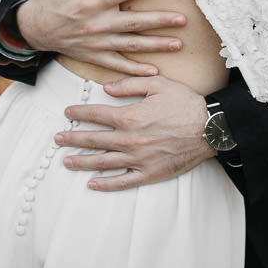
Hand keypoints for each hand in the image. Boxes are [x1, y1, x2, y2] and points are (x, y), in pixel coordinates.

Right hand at [15, 0, 186, 76]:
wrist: (33, 29)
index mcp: (90, 1)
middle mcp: (96, 23)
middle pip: (133, 22)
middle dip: (159, 21)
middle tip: (183, 19)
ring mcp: (96, 42)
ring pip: (131, 45)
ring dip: (156, 45)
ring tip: (178, 43)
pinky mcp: (94, 56)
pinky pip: (117, 65)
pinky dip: (135, 70)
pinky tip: (154, 71)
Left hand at [59, 75, 214, 190]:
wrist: (210, 128)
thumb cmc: (185, 104)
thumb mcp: (158, 84)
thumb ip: (129, 84)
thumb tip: (106, 88)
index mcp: (129, 116)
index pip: (96, 114)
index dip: (79, 112)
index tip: (68, 112)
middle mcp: (129, 140)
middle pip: (93, 140)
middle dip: (72, 139)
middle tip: (58, 138)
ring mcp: (137, 159)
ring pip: (102, 162)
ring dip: (81, 162)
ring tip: (67, 161)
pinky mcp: (148, 173)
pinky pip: (122, 181)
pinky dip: (105, 183)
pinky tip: (92, 183)